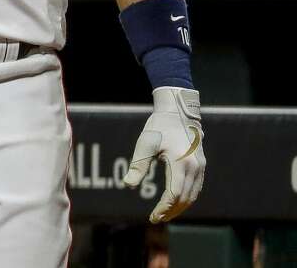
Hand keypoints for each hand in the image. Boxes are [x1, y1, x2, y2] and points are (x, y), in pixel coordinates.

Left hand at [123, 87, 205, 222]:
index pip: (174, 194)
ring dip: (180, 207)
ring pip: (193, 195)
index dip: (163, 208)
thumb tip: (128, 184)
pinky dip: (187, 198)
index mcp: (181, 163)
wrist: (178, 111)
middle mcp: (194, 167)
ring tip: (165, 213)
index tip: (153, 216)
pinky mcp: (201, 165)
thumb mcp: (145, 144)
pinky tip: (176, 201)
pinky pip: (196, 188)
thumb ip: (138, 165)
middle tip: (157, 218)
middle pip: (185, 199)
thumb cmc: (159, 126)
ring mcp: (200, 167)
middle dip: (171, 211)